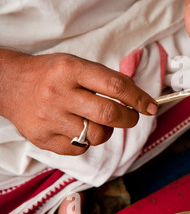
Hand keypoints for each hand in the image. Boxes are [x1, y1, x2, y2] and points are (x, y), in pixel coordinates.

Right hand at [0, 51, 157, 154]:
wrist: (9, 84)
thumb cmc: (52, 74)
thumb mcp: (78, 65)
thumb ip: (106, 80)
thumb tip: (140, 100)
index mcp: (71, 69)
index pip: (116, 86)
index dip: (139, 98)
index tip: (151, 107)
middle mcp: (59, 93)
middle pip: (109, 114)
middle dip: (129, 118)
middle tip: (131, 116)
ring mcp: (49, 117)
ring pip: (96, 135)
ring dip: (107, 132)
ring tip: (98, 122)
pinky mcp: (42, 138)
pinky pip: (79, 148)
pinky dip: (86, 142)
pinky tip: (78, 129)